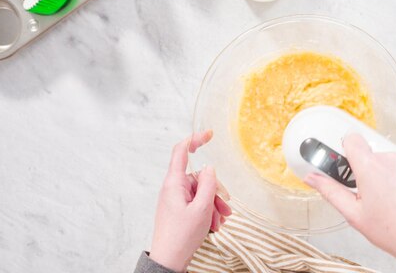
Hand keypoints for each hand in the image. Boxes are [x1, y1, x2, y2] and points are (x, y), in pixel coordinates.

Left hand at [150, 131, 231, 271]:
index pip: (181, 151)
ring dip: (214, 204)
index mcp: (174, 183)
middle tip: (225, 208)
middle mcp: (173, 188)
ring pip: (201, 192)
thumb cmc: (181, 236)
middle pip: (199, 177)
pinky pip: (197, 203)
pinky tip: (214, 224)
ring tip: (220, 221)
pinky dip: (208, 211)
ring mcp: (175, 199)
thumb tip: (210, 168)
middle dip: (216, 191)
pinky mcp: (179, 209)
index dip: (195, 139)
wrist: (169, 260)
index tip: (209, 134)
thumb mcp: (202, 208)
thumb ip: (208, 184)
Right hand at [304, 134, 395, 261]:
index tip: (345, 163)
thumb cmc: (394, 230)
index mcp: (370, 167)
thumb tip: (313, 178)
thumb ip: (330, 191)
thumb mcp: (354, 214)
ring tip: (388, 200)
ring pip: (388, 162)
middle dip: (366, 171)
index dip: (345, 150)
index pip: (351, 139)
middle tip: (367, 194)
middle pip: (370, 155)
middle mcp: (390, 160)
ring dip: (385, 175)